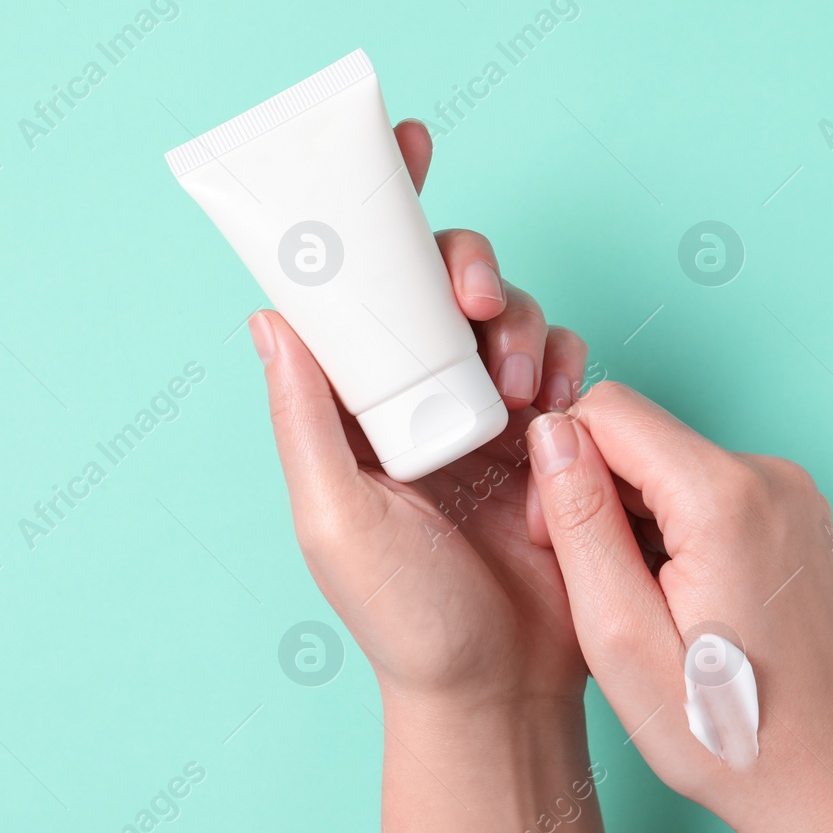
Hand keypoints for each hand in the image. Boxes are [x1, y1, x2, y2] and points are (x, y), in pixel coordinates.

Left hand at [251, 122, 629, 832]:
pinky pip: (561, 362)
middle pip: (440, 283)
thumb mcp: (336, 518)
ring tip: (520, 389)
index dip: (375, 212)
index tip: (404, 144)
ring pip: (509, 315)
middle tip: (478, 302)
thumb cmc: (408, 618)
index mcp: (354, 409)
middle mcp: (416, 399)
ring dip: (522, 325)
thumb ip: (307, 417)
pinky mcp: (545, 437)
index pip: (355, 293)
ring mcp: (484, 415)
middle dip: (466, 267)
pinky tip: (554, 408)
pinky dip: (563, 365)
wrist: (502, 687)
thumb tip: (269, 315)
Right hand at [523, 381, 832, 832]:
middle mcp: (770, 475)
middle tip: (601, 592)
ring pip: (669, 464)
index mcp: (726, 497)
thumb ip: (580, 521)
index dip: (562, 469)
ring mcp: (792, 494)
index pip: (606, 409)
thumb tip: (551, 432)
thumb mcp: (618, 636)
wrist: (830, 782)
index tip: (562, 547)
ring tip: (645, 607)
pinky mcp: (797, 516)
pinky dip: (674, 532)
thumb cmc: (724, 731)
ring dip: (635, 520)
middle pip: (640, 434)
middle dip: (597, 496)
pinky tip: (681, 603)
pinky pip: (707, 491)